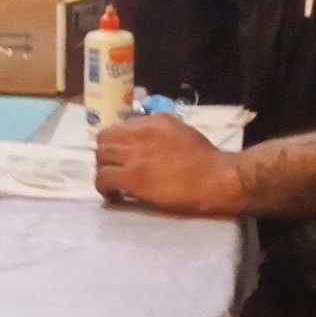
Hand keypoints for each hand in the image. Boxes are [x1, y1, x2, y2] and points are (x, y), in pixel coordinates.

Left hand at [95, 115, 243, 214]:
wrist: (215, 178)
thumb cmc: (206, 159)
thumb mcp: (180, 132)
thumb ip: (158, 132)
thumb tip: (144, 141)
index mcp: (152, 122)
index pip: (119, 127)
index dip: (116, 143)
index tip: (120, 156)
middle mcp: (139, 133)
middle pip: (104, 139)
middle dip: (105, 156)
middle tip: (113, 169)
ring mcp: (134, 155)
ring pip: (100, 158)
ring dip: (103, 170)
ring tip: (113, 183)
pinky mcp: (132, 177)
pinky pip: (104, 178)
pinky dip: (104, 187)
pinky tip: (113, 195)